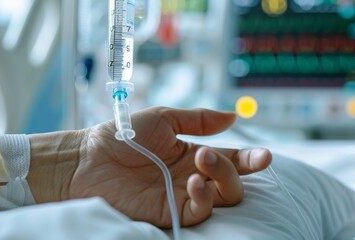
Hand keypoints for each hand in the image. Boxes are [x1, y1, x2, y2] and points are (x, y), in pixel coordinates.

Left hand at [69, 107, 271, 226]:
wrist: (89, 157)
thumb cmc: (124, 135)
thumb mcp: (166, 118)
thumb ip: (200, 120)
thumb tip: (234, 116)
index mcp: (195, 155)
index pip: (232, 159)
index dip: (251, 160)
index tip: (265, 156)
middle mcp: (193, 177)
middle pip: (233, 182)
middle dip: (234, 169)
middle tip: (208, 154)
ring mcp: (182, 196)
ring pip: (222, 199)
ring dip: (220, 180)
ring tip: (199, 163)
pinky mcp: (170, 212)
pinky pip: (200, 212)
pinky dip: (204, 199)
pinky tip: (193, 182)